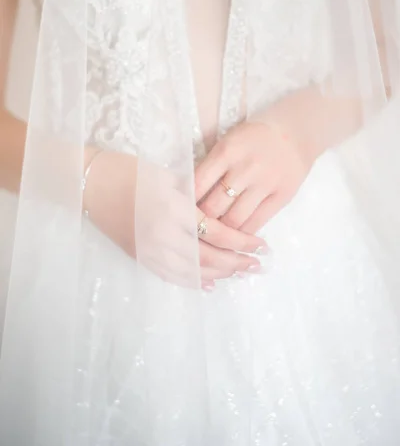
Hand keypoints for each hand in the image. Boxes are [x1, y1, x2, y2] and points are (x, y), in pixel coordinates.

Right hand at [83, 149, 264, 288]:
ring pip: (192, 271)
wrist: (90, 185)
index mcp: (173, 209)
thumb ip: (194, 196)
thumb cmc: (129, 172)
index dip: (242, 242)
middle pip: (208, 257)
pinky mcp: (140, 257)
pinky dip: (193, 281)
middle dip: (237, 263)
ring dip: (220, 274)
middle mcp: (163, 235)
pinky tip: (210, 284)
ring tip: (240, 274)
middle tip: (258, 265)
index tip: (262, 246)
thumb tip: (219, 214)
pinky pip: (171, 276)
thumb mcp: (167, 176)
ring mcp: (150, 250)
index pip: (216, 233)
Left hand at [195, 119, 313, 234]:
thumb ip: (210, 167)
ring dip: (221, 231)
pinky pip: (257, 223)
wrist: (294, 133)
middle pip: (213, 207)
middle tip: (195, 229)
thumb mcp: (227, 143)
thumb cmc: (253, 138)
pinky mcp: (281, 196)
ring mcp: (265, 184)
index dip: (186, 203)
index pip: (198, 184)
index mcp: (226, 152)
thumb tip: (188, 198)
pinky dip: (243, 233)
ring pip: (234, 220)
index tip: (181, 212)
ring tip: (214, 234)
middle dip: (201, 221)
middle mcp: (245, 168)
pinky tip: (235, 235)